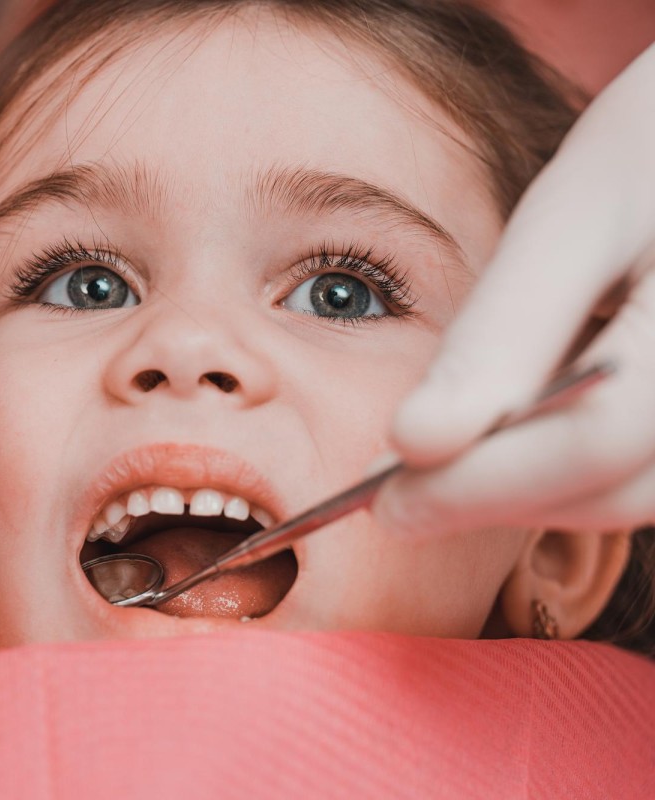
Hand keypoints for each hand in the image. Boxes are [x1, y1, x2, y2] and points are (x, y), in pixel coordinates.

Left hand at [377, 44, 654, 535]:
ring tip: (447, 472)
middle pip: (621, 485)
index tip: (385, 500)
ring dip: (537, 495)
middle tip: (402, 498)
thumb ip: (504, 331)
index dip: (481, 485)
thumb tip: (418, 441)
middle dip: (499, 500)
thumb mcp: (575, 215)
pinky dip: (581, 470)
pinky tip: (517, 439)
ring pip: (641, 490)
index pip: (596, 442)